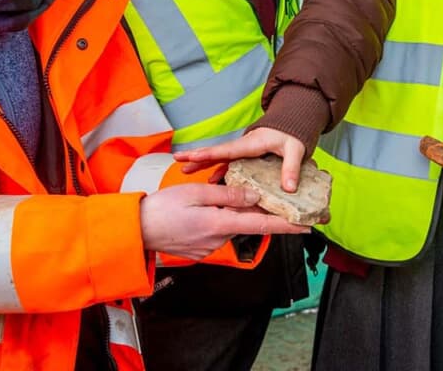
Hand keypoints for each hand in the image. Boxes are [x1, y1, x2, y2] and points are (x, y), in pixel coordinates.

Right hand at [138, 182, 309, 258]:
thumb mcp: (196, 193)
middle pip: (246, 222)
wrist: (135, 231)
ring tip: (215, 196)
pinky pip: (216, 230)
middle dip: (255, 210)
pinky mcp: (200, 250)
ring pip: (230, 225)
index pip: (262, 225)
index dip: (287, 226)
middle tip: (265, 196)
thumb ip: (228, 194)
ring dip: (231, 212)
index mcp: (219, 224)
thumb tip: (253, 196)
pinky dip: (217, 219)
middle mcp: (218, 240)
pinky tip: (202, 209)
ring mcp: (209, 248)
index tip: (307, 226)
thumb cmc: (161, 208)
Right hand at [175, 127, 306, 191]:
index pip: (227, 150)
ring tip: (185, 170)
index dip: (210, 154)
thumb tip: (289, 188)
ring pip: (220, 158)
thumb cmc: (292, 133)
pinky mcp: (246, 155)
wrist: (293, 123)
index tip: (192, 156)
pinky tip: (211, 180)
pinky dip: (218, 171)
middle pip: (217, 152)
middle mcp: (244, 146)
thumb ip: (291, 167)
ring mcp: (244, 151)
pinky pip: (229, 164)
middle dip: (197, 156)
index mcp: (252, 144)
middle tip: (178, 161)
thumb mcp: (295, 149)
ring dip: (204, 164)